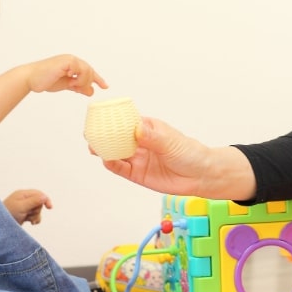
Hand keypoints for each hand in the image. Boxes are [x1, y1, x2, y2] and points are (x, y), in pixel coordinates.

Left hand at [4, 189, 52, 224]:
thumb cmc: (7, 214)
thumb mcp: (21, 207)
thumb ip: (34, 201)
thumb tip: (44, 196)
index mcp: (22, 194)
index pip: (38, 194)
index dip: (45, 200)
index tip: (50, 208)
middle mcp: (23, 200)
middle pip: (39, 203)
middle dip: (37, 210)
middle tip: (29, 214)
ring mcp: (24, 208)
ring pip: (37, 210)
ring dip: (35, 216)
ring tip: (28, 220)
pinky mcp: (23, 215)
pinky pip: (34, 216)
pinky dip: (34, 219)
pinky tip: (31, 223)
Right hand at [23, 54, 107, 95]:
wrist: (31, 79)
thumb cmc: (46, 80)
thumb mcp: (66, 85)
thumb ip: (78, 87)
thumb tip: (91, 91)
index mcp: (72, 64)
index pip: (89, 71)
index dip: (97, 79)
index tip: (105, 86)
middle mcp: (72, 60)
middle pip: (90, 71)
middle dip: (88, 82)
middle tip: (78, 89)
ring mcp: (70, 59)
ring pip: (87, 71)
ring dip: (82, 81)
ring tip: (71, 85)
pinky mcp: (67, 61)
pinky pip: (81, 70)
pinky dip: (78, 78)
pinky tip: (70, 80)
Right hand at [96, 117, 255, 199]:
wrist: (201, 176)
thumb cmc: (190, 153)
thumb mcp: (171, 142)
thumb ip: (152, 137)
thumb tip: (137, 128)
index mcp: (148, 128)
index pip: (127, 120)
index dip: (112, 118)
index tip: (100, 115)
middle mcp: (140, 142)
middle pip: (117, 137)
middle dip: (103, 135)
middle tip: (90, 132)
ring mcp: (138, 158)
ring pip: (116, 152)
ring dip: (104, 150)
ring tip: (93, 146)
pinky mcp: (138, 174)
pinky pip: (121, 168)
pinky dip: (112, 164)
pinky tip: (106, 160)